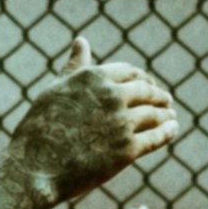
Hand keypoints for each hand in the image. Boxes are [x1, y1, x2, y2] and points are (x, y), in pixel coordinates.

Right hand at [23, 35, 178, 201]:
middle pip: (146, 91)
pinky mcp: (128, 150)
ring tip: (171, 116)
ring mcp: (122, 123)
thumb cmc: (40, 129)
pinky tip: (173, 129)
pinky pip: (156, 137)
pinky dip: (168, 132)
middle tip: (166, 100)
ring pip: (155, 114)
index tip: (148, 84)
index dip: (143, 78)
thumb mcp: (56, 89)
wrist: (34, 168)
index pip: (130, 72)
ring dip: (167, 114)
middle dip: (159, 95)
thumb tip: (81, 41)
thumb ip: (74, 66)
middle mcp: (111, 96)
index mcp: (93, 77)